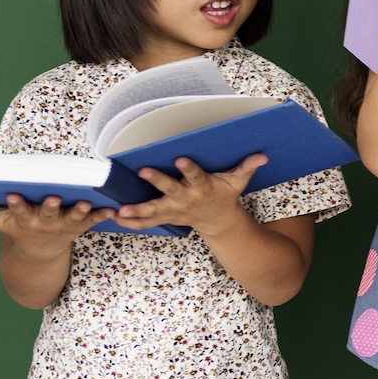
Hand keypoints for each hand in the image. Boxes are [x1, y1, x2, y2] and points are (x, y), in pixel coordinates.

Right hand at [0, 195, 110, 247]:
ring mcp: (64, 225)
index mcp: (24, 219)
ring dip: (80, 210)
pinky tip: (111, 209)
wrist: (41, 252)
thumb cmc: (19, 228)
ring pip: (73, 217)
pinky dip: (102, 215)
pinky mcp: (80, 225)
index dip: (16, 204)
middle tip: (55, 198)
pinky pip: (93, 220)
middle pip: (48, 213)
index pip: (18, 210)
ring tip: (87, 202)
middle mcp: (45, 222)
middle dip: (51, 207)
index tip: (13, 196)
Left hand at [111, 155, 266, 236]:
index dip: (189, 168)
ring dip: (136, 211)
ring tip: (120, 210)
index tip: (181, 158)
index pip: (196, 176)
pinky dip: (130, 222)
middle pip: (170, 190)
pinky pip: (145, 223)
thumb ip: (246, 168)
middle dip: (157, 181)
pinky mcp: (165, 217)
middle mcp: (186, 199)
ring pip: (153, 211)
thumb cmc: (224, 197)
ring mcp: (173, 210)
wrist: (218, 222)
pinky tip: (114, 217)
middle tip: (144, 172)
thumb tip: (262, 155)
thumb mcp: (237, 182)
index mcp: (202, 188)